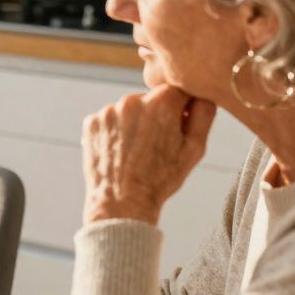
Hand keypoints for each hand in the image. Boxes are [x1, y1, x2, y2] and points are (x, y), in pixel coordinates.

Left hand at [81, 84, 216, 224]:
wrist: (123, 202)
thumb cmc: (162, 178)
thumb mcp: (195, 148)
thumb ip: (204, 113)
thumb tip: (201, 93)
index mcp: (162, 102)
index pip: (179, 91)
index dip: (182, 110)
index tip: (177, 129)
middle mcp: (133, 100)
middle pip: (151, 99)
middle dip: (156, 116)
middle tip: (156, 146)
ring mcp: (109, 110)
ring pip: (129, 110)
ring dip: (135, 124)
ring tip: (137, 152)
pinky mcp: (91, 122)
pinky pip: (110, 120)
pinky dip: (115, 132)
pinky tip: (121, 152)